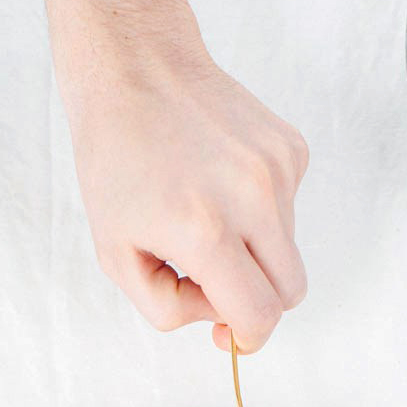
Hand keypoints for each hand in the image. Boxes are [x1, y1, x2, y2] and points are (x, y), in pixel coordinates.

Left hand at [59, 36, 308, 350]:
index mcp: (204, 231)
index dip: (245, 338)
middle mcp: (253, 198)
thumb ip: (166, 305)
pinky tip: (221, 180)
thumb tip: (218, 318)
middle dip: (258, 301)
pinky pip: (288, 207)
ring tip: (206, 212)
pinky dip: (260, 211)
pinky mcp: (291, 148)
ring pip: (288, 248)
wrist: (136, 68)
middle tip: (216, 284)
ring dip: (253, 249)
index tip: (228, 334)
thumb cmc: (116, 162)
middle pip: (290, 291)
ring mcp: (279, 169)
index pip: (259, 315)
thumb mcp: (115, 253)